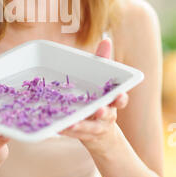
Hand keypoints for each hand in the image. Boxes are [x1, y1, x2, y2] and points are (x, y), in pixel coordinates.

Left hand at [58, 38, 128, 152]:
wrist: (100, 137)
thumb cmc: (100, 100)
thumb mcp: (101, 82)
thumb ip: (103, 62)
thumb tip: (107, 39)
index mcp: (112, 103)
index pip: (120, 100)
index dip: (121, 98)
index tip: (120, 95)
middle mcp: (106, 116)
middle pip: (107, 115)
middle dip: (103, 113)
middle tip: (99, 109)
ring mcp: (94, 128)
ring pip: (89, 128)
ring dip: (81, 125)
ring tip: (71, 123)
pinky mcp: (81, 136)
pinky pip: (73, 135)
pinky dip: (64, 130)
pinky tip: (55, 127)